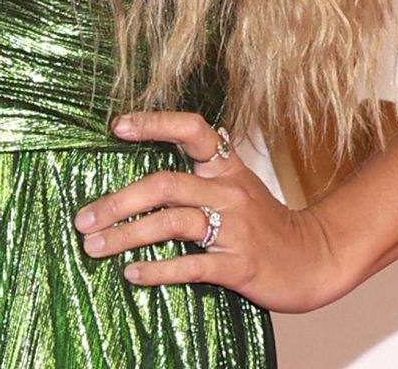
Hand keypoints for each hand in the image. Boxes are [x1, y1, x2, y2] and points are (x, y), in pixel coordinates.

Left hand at [70, 111, 355, 313]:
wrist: (315, 260)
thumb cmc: (267, 224)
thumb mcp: (239, 186)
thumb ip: (204, 172)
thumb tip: (161, 158)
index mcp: (226, 168)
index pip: (191, 130)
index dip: (153, 124)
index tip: (116, 127)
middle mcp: (228, 192)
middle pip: (164, 184)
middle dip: (117, 201)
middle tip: (82, 219)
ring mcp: (235, 228)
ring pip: (171, 223)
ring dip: (126, 235)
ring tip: (95, 248)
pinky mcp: (239, 265)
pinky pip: (191, 265)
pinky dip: (157, 270)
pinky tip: (132, 274)